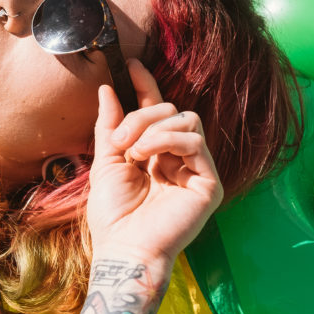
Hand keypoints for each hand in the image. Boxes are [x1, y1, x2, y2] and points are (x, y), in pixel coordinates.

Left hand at [86, 62, 223, 283]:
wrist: (123, 248)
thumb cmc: (112, 214)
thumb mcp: (105, 162)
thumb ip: (110, 126)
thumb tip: (108, 89)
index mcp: (154, 154)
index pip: (156, 112)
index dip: (147, 86)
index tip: (131, 64)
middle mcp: (178, 159)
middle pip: (170, 111)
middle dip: (141, 117)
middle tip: (120, 143)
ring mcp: (196, 170)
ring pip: (185, 119)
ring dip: (153, 130)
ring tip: (134, 154)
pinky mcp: (208, 182)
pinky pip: (194, 140)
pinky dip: (167, 141)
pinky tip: (148, 158)